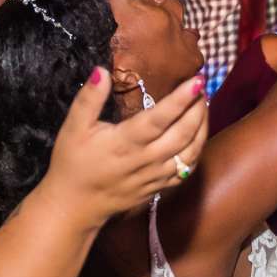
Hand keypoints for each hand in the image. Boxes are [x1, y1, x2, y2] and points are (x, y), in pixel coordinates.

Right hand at [35, 67, 211, 225]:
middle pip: (183, 133)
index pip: (160, 118)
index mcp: (125, 142)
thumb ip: (88, 99)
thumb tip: (102, 71)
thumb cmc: (73, 163)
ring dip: (202, 127)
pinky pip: (187, 169)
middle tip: (202, 86)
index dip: (180, 100)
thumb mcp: (73, 128)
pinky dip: (198, 150)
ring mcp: (155, 176)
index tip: (197, 81)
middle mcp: (145, 160)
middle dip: (198, 108)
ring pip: (191, 151)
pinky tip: (198, 134)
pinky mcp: (159, 187)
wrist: (75, 205)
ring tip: (203, 106)